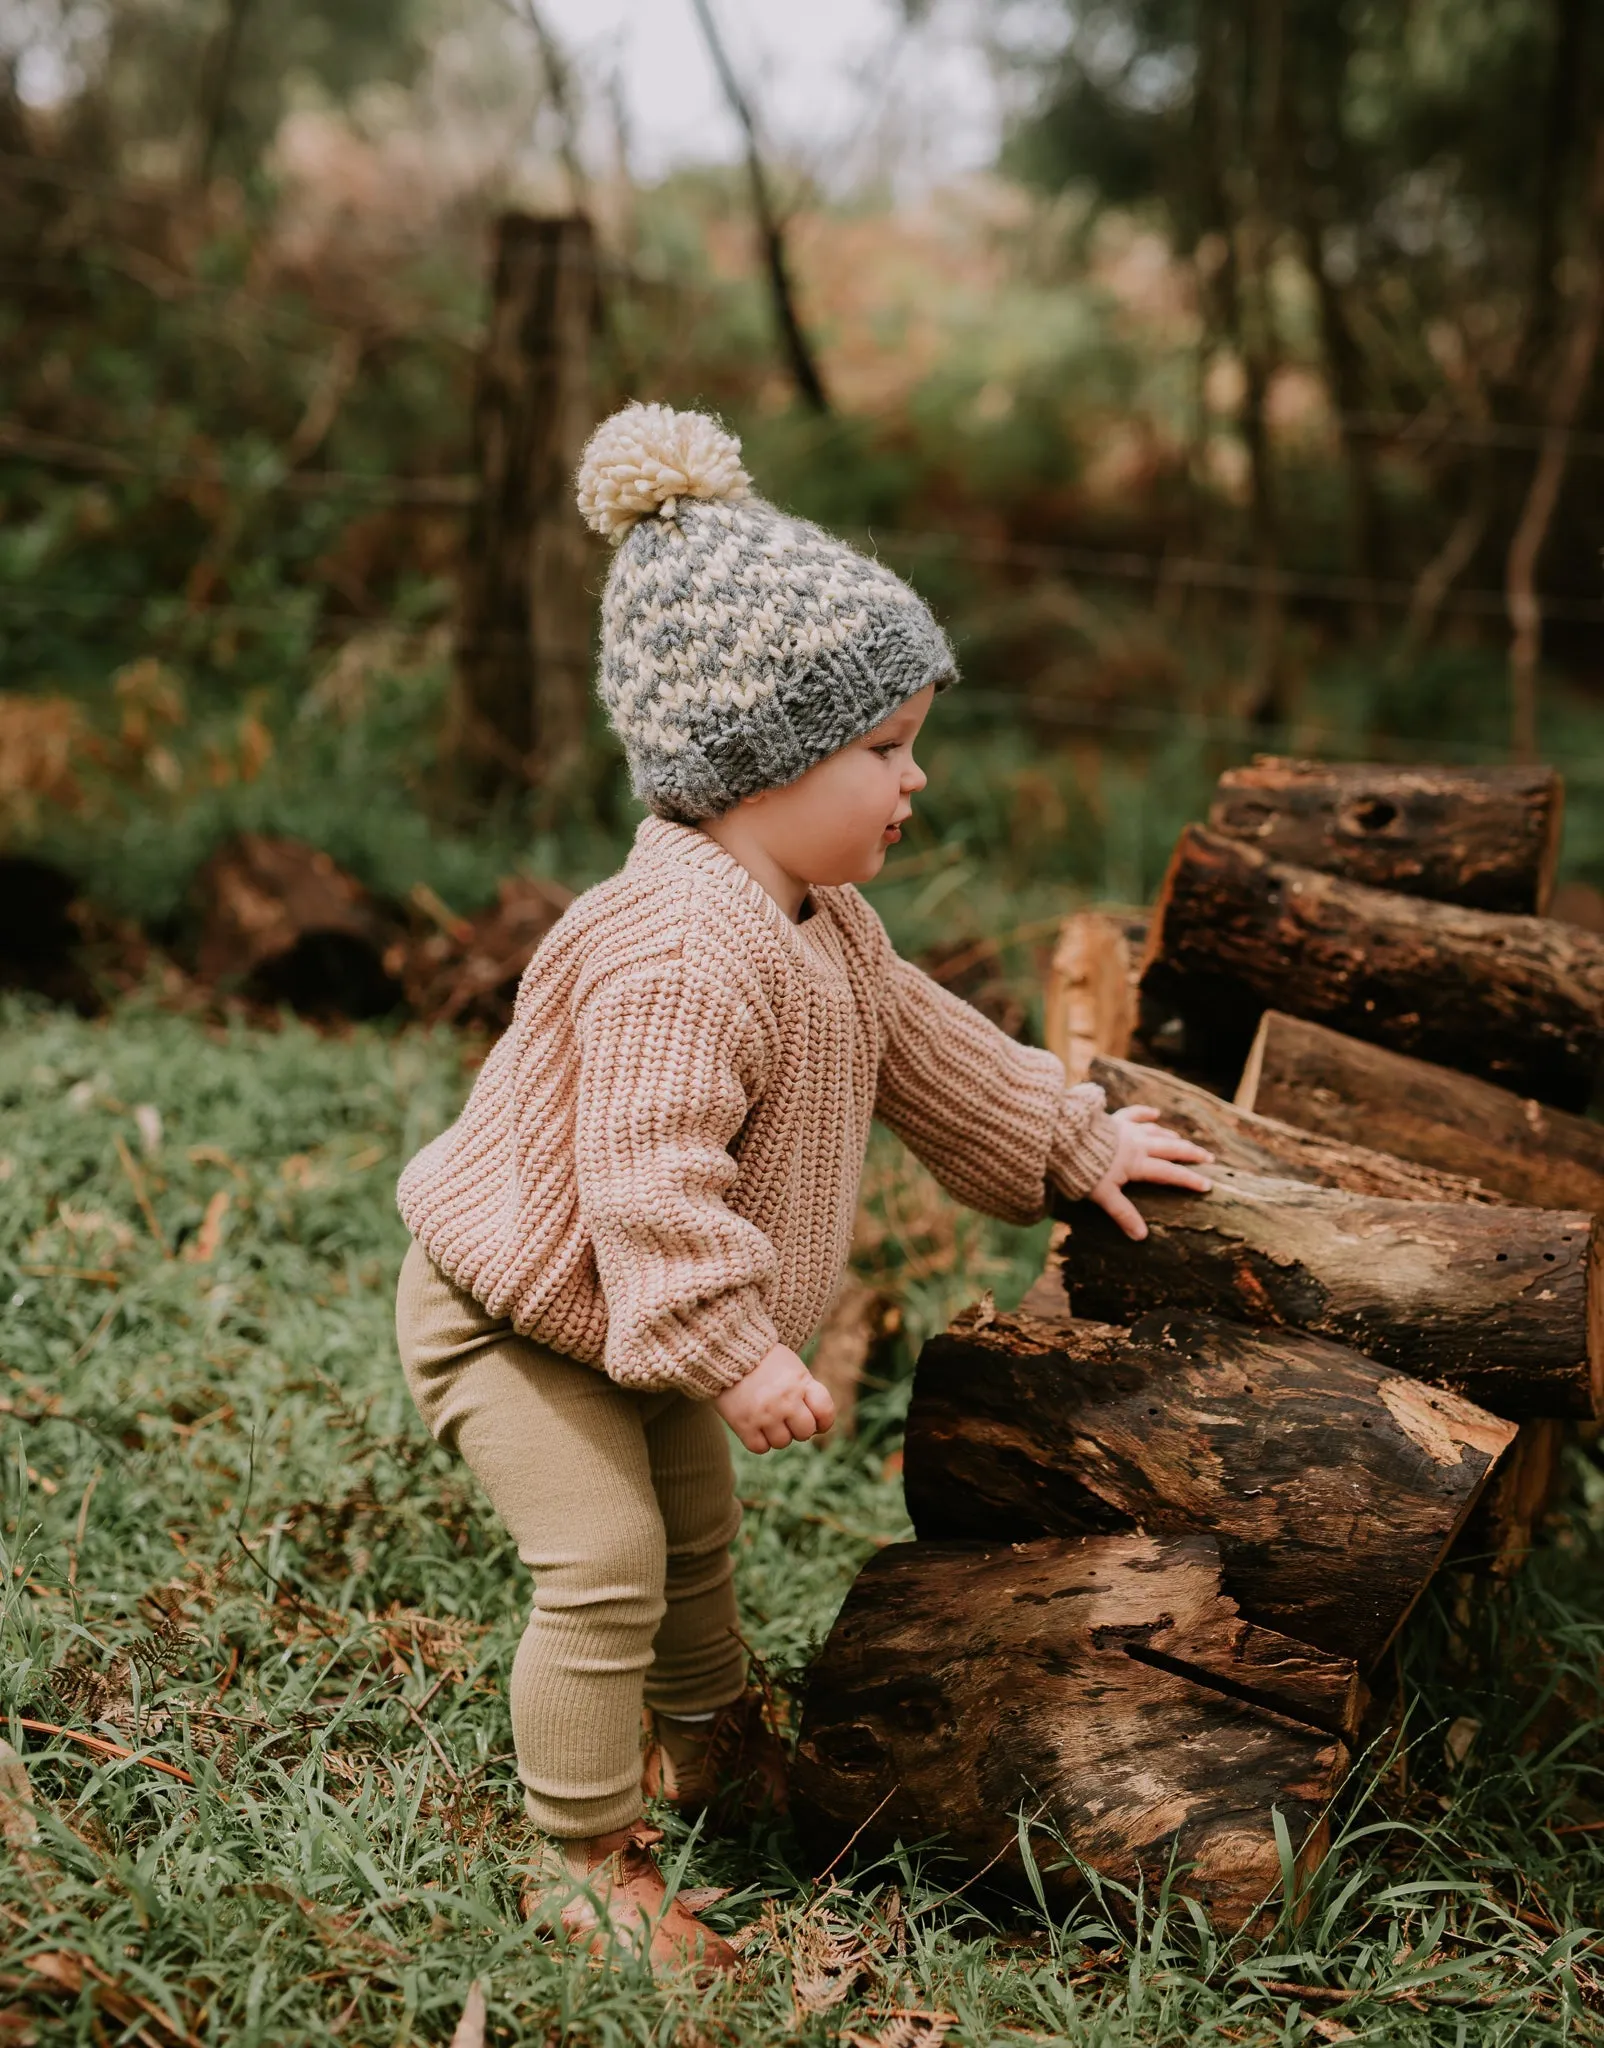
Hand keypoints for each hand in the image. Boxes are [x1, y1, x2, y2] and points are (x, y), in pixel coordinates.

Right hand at [715, 1343, 836, 1452]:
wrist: (728, 1351)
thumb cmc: (764, 1360)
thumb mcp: (793, 1367)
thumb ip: (806, 1390)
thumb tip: (815, 1424)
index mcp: (800, 1383)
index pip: (825, 1412)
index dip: (823, 1421)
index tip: (815, 1421)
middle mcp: (785, 1400)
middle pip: (805, 1432)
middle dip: (799, 1428)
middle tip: (787, 1419)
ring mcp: (764, 1414)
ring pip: (782, 1442)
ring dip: (777, 1435)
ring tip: (768, 1420)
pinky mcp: (743, 1424)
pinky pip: (760, 1447)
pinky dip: (759, 1441)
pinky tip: (755, 1427)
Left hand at [1088, 1104, 1212, 1241]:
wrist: (1065, 1139)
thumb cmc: (1082, 1169)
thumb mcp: (1103, 1195)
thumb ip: (1123, 1214)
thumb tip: (1141, 1237)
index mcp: (1137, 1163)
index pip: (1169, 1173)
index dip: (1189, 1180)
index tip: (1208, 1186)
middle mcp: (1137, 1144)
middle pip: (1170, 1148)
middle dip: (1191, 1154)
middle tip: (1209, 1158)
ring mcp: (1126, 1129)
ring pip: (1155, 1131)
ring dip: (1170, 1136)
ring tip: (1181, 1141)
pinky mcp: (1114, 1120)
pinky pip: (1133, 1113)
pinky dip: (1144, 1113)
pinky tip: (1154, 1112)